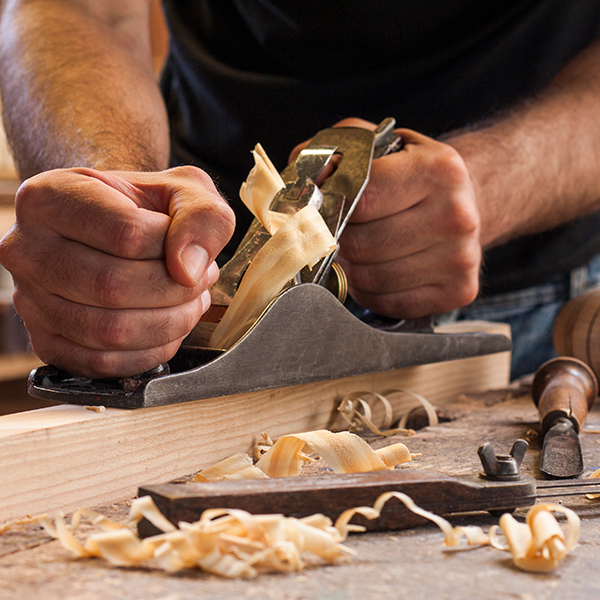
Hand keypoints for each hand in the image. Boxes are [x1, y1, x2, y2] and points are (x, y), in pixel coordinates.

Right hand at [0, 166, 234, 377]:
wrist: (119, 229)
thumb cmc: (148, 208)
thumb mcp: (185, 191)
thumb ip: (201, 217)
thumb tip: (189, 269)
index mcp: (50, 198)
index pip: (126, 235)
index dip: (174, 248)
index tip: (192, 249)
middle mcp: (26, 250)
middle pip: (113, 287)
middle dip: (176, 291)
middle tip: (200, 282)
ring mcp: (30, 301)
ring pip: (109, 331)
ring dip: (170, 323)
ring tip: (190, 302)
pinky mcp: (46, 341)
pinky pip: (102, 364)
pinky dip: (150, 352)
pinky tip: (169, 327)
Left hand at [292, 118, 480, 318]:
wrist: (468, 200)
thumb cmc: (411, 176)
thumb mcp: (379, 146)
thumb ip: (335, 155)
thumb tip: (304, 185)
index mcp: (438, 169)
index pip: (360, 199)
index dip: (331, 207)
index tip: (322, 208)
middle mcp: (456, 214)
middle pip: (361, 244)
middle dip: (339, 241)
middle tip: (339, 232)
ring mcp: (460, 257)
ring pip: (370, 278)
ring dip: (352, 268)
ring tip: (358, 251)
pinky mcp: (458, 290)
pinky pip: (387, 302)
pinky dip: (370, 291)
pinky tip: (378, 269)